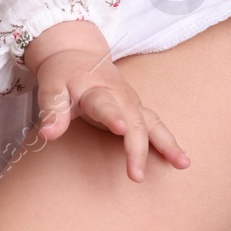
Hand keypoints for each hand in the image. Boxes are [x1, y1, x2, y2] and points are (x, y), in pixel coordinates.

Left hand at [26, 20, 191, 181]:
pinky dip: (168, 142)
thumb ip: (51, 110)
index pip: (104, 104)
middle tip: (136, 175)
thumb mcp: (50, 87)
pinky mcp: (136, 110)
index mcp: (95, 89)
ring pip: (152, 122)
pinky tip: (181, 160)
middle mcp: (119, 96)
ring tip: (182, 164)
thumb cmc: (63, 74)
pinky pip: (155, 125)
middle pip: (133, 121)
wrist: (78, 55)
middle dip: (137, 147)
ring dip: (167, 143)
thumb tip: (47, 135)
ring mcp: (131, 103)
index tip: (120, 128)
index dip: (112, 116)